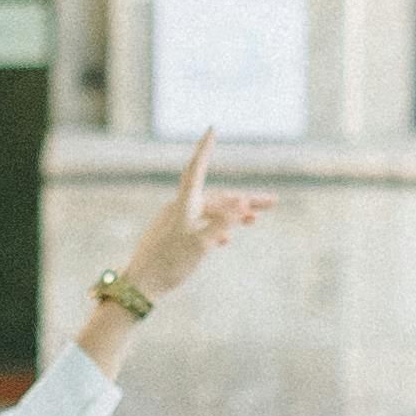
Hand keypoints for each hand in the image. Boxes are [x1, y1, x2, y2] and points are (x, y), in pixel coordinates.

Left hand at [123, 126, 276, 303]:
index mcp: (183, 204)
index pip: (196, 168)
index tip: (211, 129)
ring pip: (211, 212)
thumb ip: (222, 223)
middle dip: (245, 200)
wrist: (142, 285)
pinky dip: (217, 228)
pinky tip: (227, 240)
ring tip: (255, 221)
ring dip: (233, 215)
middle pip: (217, 197)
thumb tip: (241, 203)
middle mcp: (180, 208)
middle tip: (273, 203)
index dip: (205, 148)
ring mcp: (177, 221)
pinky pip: (201, 225)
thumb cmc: (169, 263)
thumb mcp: (200, 244)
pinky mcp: (175, 235)